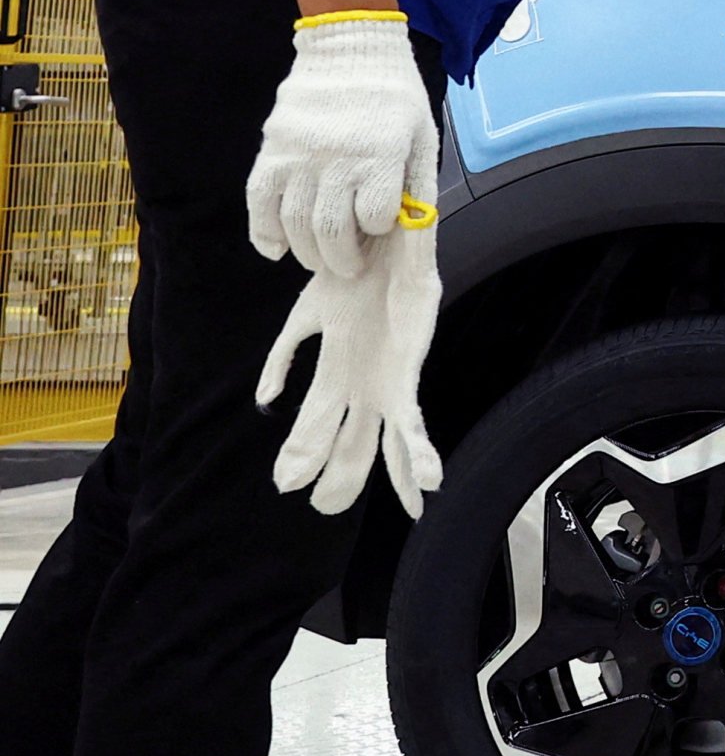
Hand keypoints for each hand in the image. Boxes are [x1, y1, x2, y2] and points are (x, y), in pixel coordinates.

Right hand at [246, 17, 434, 281]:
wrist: (351, 48)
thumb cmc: (395, 95)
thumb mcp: (423, 135)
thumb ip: (416, 181)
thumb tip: (411, 227)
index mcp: (381, 155)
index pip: (374, 218)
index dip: (377, 231)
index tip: (377, 228)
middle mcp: (338, 159)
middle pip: (331, 231)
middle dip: (341, 259)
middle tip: (348, 267)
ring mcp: (300, 156)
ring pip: (295, 223)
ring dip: (306, 252)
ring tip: (318, 259)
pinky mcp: (272, 151)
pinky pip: (260, 202)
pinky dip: (264, 233)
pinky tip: (276, 249)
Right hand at [255, 201, 443, 517]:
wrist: (379, 246)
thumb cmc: (348, 277)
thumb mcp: (306, 318)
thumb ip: (283, 359)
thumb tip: (264, 402)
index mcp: (334, 377)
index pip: (314, 428)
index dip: (301, 457)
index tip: (285, 486)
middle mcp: (361, 388)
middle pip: (347, 444)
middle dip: (337, 477)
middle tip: (322, 508)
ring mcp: (385, 386)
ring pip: (379, 445)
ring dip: (382, 477)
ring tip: (399, 509)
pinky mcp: (407, 377)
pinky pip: (412, 424)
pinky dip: (419, 454)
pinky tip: (428, 482)